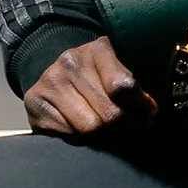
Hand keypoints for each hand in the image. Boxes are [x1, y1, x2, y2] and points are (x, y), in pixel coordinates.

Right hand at [24, 34, 153, 138]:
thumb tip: (152, 114)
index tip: (151, 116)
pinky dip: (80, 139)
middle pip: (109, 112)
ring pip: (90, 127)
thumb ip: (135, 89)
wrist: (57, 73)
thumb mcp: (119, 71)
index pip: (123, 85)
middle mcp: (71, 60)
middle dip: (127, 127)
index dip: (140, 106)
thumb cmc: (98, 76)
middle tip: (136, 132)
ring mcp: (50, 80)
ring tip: (112, 134)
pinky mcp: (34, 100)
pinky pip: (68, 134)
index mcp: (99, 48)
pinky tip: (84, 131)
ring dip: (105, 137)